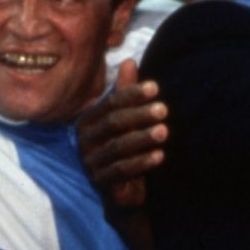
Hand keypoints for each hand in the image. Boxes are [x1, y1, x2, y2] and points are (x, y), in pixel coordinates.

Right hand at [77, 60, 167, 211]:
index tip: (156, 87)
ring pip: (118, 146)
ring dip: (142, 138)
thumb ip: (125, 92)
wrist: (122, 188)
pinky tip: (160, 155)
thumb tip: (129, 60)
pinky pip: (121, 170)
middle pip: (114, 123)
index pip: (111, 103)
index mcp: (88, 120)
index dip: (132, 94)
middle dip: (139, 114)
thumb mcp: (126, 119)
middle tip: (164, 109)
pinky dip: (141, 162)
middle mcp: (85, 140)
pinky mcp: (101, 181)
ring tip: (165, 131)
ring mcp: (91, 161)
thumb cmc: (124, 147)